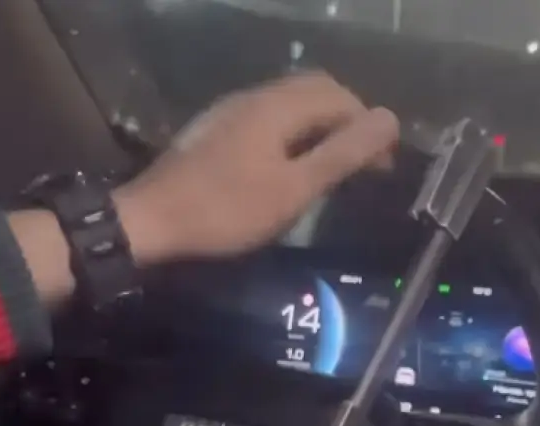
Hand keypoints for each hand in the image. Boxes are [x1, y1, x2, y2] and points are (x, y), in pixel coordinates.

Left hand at [115, 72, 398, 262]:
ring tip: (331, 167)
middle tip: (362, 164)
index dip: (370, 128)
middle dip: (347, 121)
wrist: (150, 220)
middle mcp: (255, 96)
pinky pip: (268, 116)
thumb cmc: (226, 209)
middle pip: (316, 91)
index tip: (383, 168)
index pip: (341, 97)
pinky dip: (293, 132)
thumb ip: (342, 154)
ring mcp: (231, 110)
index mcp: (277, 105)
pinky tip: (289, 165)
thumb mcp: (293, 189)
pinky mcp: (215, 129)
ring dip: (319, 126)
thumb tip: (389, 119)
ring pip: (290, 103)